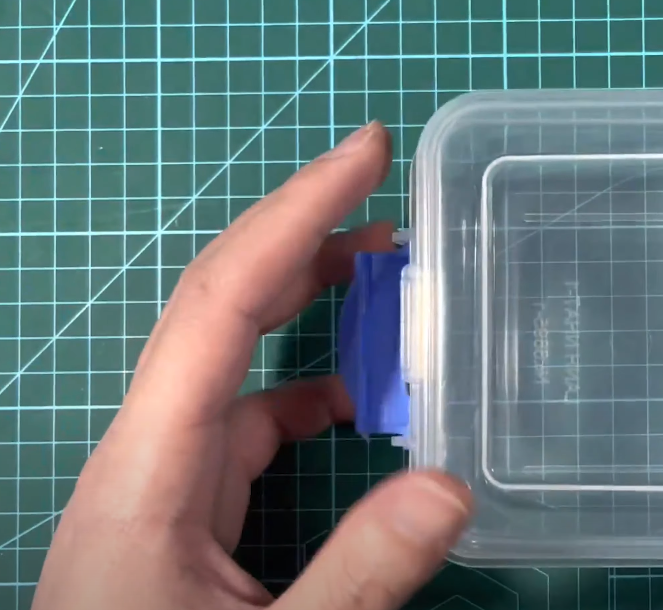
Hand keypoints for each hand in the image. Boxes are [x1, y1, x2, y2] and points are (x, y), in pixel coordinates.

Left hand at [31, 123, 472, 609]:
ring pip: (233, 367)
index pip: (222, 304)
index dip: (296, 214)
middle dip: (302, 240)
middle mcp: (143, 459)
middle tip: (389, 199)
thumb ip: (359, 577)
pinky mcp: (178, 519)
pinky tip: (357, 407)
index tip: (366, 154)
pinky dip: (306, 399)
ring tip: (387, 287)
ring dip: (308, 317)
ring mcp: (157, 487)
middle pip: (216, 310)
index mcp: (145, 473)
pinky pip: (244, 429)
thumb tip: (453, 483)